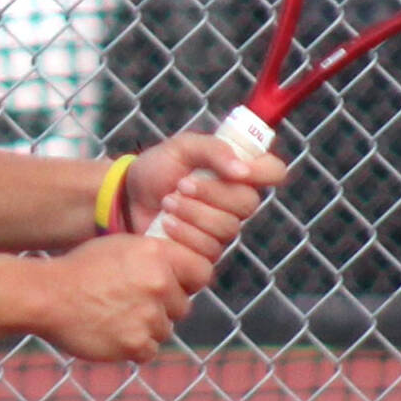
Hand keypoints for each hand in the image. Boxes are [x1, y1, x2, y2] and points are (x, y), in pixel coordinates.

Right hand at [35, 236, 210, 362]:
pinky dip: (132, 346)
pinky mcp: (135, 344)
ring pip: (164, 329)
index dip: (189, 281)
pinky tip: (110, 331)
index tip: (174, 286)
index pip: (201, 272)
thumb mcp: (122, 247)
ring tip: (113, 315)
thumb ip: (156, 258)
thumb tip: (182, 272)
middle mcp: (158, 284)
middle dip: (162, 308)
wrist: (47, 296)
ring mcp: (148, 316)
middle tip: (130, 302)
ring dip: (145, 327)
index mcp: (157, 255)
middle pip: (182, 306)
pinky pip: (148, 350)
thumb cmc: (81, 268)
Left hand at [124, 135, 286, 267]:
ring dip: (193, 212)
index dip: (264, 172)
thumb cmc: (157, 169)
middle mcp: (236, 201)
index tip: (239, 171)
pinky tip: (165, 223)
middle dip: (211, 193)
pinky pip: (209, 249)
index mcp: (237, 170)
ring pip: (227, 227)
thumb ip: (213, 150)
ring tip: (167, 202)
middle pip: (248, 203)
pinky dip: (183, 233)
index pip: (273, 171)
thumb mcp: (182, 147)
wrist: (126, 197)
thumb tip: (242, 170)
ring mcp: (222, 229)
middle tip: (181, 184)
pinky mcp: (205, 252)